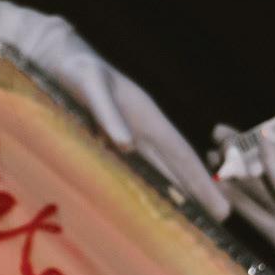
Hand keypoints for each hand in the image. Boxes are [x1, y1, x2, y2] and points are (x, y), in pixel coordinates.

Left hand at [0, 0, 228, 220]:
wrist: (52, 54)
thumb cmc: (72, 66)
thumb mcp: (88, 84)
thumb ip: (106, 111)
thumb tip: (126, 143)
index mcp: (145, 115)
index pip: (180, 153)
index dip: (201, 181)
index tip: (222, 207)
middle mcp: (140, 127)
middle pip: (176, 166)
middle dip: (198, 192)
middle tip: (222, 221)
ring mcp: (126, 134)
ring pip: (158, 169)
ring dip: (177, 193)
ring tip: (194, 219)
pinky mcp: (107, 139)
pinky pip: (135, 168)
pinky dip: (148, 187)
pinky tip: (148, 203)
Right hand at [211, 125, 274, 274]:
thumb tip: (265, 144)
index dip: (261, 141)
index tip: (232, 132)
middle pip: (274, 172)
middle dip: (244, 157)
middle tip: (214, 143)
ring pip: (262, 194)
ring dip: (237, 179)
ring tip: (210, 162)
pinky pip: (258, 217)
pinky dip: (238, 204)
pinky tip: (217, 192)